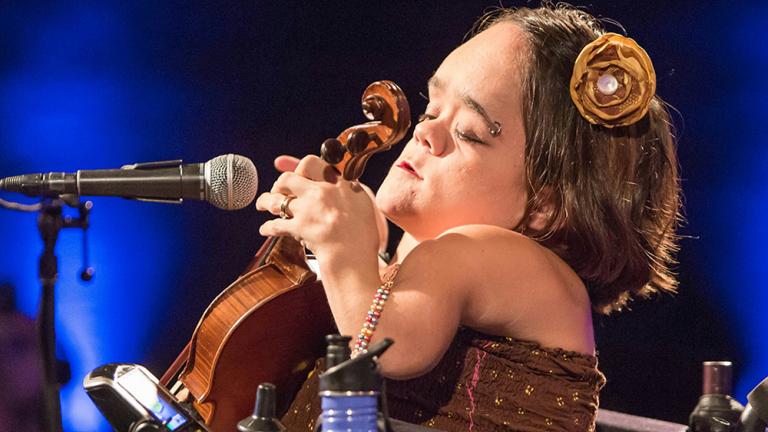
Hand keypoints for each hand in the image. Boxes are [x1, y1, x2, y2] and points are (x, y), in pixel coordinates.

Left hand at [256, 155, 380, 261]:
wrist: (355, 257)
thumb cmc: (362, 238)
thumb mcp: (364, 206)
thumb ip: (349, 191)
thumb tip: (340, 185)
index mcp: (341, 184)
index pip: (313, 163)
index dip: (300, 167)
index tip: (297, 171)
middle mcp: (323, 191)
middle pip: (289, 178)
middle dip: (279, 183)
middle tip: (278, 189)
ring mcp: (309, 208)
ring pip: (276, 200)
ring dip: (266, 202)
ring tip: (262, 205)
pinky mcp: (299, 226)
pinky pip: (275, 224)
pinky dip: (268, 227)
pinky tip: (265, 229)